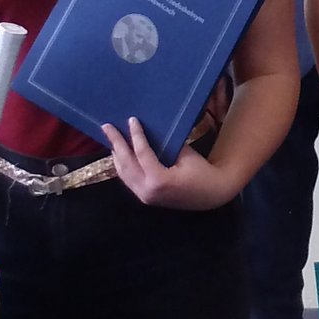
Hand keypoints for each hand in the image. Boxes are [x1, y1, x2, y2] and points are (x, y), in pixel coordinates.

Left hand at [103, 117, 240, 209]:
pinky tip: (120, 155)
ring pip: (124, 174)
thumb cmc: (203, 173)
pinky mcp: (146, 198)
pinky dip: (123, 166)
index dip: (136, 135)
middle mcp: (147, 191)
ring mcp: (145, 196)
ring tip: (111, 139)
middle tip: (106, 127)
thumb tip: (152, 133)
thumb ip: (167, 145)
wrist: (212, 196)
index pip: (141, 153)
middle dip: (116, 144)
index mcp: (159, 180)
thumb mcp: (186, 155)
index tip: (131, 120)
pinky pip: (129, 180)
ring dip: (117, 155)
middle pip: (126, 164)